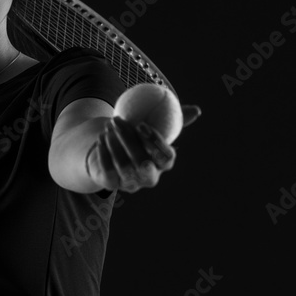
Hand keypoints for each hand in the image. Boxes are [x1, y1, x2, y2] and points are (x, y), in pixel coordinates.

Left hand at [87, 104, 201, 193]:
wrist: (110, 153)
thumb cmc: (137, 137)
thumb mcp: (153, 127)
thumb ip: (173, 119)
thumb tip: (195, 111)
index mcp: (162, 165)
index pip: (166, 158)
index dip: (155, 143)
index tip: (142, 124)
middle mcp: (149, 177)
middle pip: (143, 163)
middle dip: (130, 141)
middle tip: (118, 121)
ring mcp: (130, 184)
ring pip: (124, 167)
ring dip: (114, 144)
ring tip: (108, 126)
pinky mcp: (112, 185)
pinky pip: (108, 170)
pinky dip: (103, 153)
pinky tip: (100, 138)